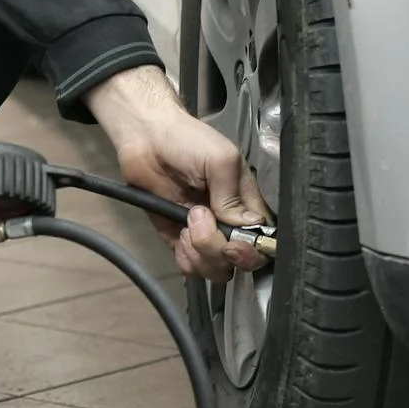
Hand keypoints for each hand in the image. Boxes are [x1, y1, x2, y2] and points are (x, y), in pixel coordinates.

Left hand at [85, 65, 270, 283]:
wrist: (146, 138)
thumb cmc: (186, 140)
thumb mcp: (220, 159)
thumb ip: (233, 195)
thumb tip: (246, 226)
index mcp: (246, 203)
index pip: (262, 240)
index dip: (251, 249)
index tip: (234, 242)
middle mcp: (228, 223)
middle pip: (238, 262)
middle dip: (219, 250)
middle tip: (200, 218)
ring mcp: (204, 233)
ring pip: (215, 269)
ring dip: (200, 252)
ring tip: (187, 221)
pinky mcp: (178, 239)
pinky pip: (190, 267)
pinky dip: (185, 258)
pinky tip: (179, 234)